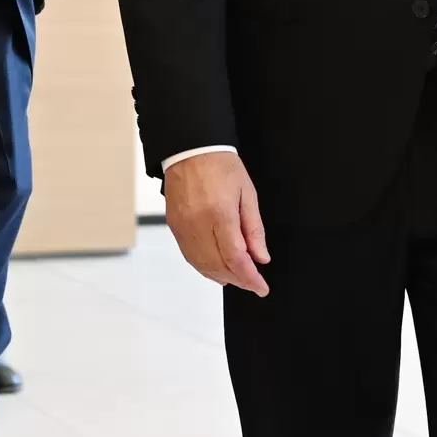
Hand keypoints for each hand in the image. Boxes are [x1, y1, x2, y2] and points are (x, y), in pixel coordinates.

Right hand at [164, 150, 271, 295]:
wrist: (190, 149)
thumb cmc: (221, 165)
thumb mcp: (247, 193)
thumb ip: (254, 228)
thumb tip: (261, 257)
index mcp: (219, 214)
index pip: (235, 257)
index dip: (250, 277)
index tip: (261, 287)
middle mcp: (198, 224)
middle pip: (218, 266)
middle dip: (238, 280)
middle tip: (253, 283)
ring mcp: (183, 227)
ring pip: (201, 265)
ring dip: (221, 276)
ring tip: (237, 279)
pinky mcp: (174, 226)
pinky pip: (189, 256)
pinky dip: (204, 267)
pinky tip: (216, 269)